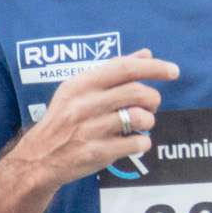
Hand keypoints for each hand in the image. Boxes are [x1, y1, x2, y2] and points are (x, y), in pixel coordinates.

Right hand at [10, 50, 180, 189]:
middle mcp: (84, 104)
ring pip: (139, 118)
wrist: (38, 158)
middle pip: (137, 92)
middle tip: (151, 105)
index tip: (173, 71)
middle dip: (153, 99)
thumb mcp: (79, 90)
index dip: (153, 67)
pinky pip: (136, 144)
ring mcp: (90, 129)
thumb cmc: (63, 120)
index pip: (124, 68)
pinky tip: (134, 143)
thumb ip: (113, 71)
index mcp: (81, 84)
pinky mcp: (97, 152)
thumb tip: (146, 54)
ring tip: (140, 125)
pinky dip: (142, 143)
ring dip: (148, 121)